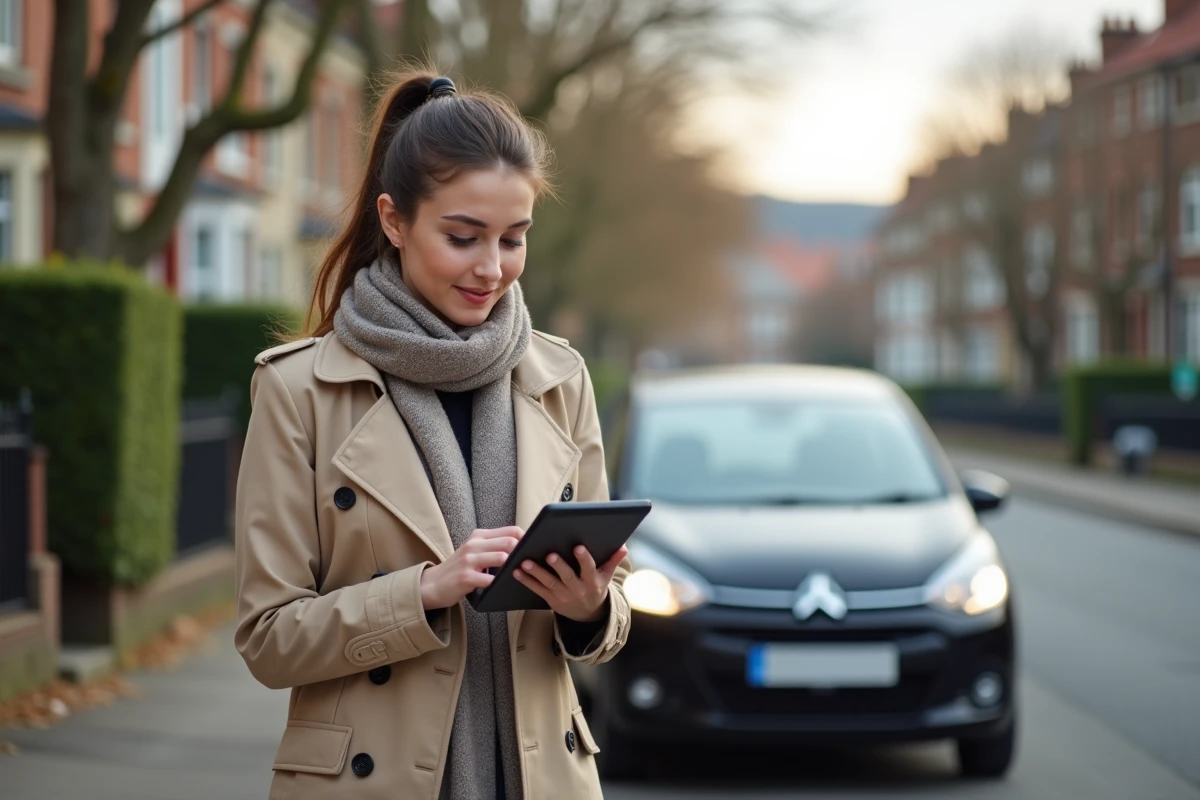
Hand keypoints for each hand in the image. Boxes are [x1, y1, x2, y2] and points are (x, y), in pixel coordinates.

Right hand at [419, 526, 523, 609]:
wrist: (433, 584)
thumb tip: (522, 547)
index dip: (527, 540)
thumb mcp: (475, 551)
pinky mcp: (465, 577)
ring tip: (521, 575)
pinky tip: (504, 586)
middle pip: (509, 542)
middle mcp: (474, 544)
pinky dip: (500, 583)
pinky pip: (489, 579)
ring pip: (501, 557)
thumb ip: (494, 546)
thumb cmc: (459, 568)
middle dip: (524, 553)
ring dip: (514, 567)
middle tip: (531, 564)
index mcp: (479, 536)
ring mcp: (468, 560)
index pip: (511, 531)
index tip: (534, 550)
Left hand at [513, 545, 627, 622]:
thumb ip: (613, 560)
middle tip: (550, 554)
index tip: (578, 547)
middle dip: (558, 566)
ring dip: (537, 573)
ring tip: (526, 562)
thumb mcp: (607, 576)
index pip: (589, 568)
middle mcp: (578, 589)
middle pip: (567, 576)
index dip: (583, 558)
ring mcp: (563, 595)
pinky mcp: (551, 599)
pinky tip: (516, 571)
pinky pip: (538, 589)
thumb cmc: (596, 587)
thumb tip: (624, 547)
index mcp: (592, 581)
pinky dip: (527, 581)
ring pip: (549, 583)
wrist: (588, 614)